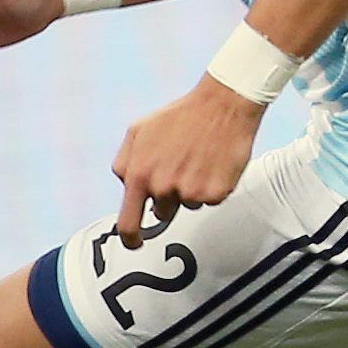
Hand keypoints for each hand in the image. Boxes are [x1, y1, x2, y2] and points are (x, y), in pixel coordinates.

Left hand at [113, 79, 264, 239]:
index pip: (128, 224)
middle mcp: (163, 187)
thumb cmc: (182, 115)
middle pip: (163, 212)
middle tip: (181, 168)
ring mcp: (190, 192)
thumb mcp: (138, 131)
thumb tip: (125, 185)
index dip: (131, 239)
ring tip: (199, 158)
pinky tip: (214, 162)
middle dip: (169, 196)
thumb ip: (124, 163)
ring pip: (187, 204)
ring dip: (192, 188)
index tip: (136, 243)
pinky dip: (213, 185)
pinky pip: (210, 199)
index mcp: (139, 175)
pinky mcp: (216, 192)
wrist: (223, 104)